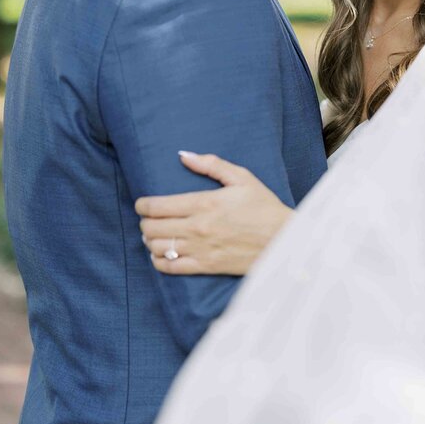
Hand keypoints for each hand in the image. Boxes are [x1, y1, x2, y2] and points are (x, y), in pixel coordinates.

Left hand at [137, 152, 292, 275]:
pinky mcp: (206, 266)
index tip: (142, 204)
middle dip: (145, 222)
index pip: (157, 206)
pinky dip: (159, 261)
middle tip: (149, 219)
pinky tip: (162, 254)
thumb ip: (211, 164)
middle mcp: (197, 228)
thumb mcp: (242, 178)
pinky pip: (171, 268)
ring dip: (150, 241)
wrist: (283, 240)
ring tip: (155, 235)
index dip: (142, 205)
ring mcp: (200, 249)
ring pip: (157, 248)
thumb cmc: (263, 207)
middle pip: (152, 228)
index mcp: (204, 203)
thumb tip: (183, 155)